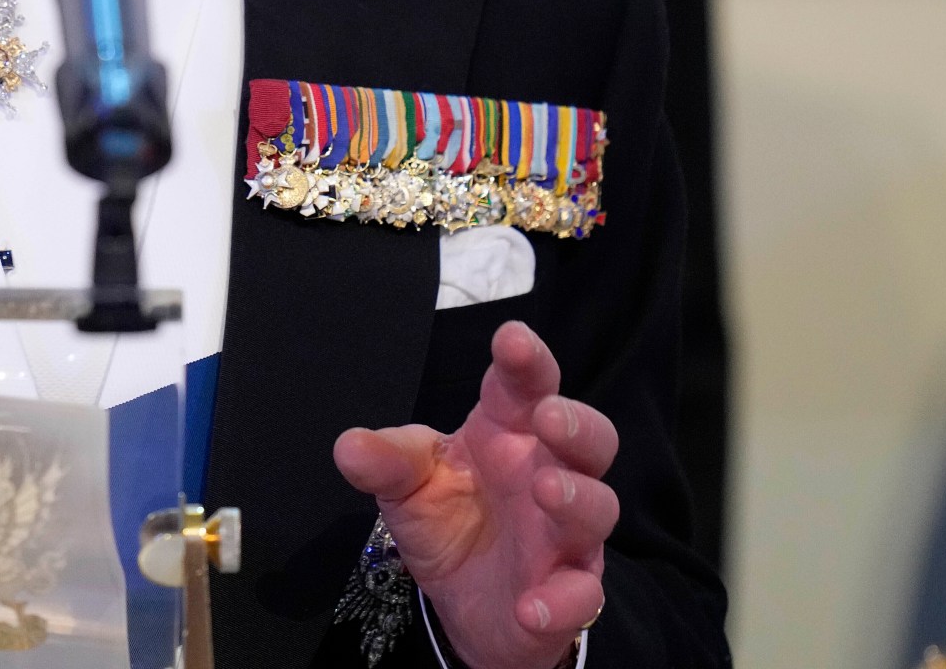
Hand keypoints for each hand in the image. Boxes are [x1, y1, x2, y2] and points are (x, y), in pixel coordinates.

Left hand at [333, 320, 615, 668]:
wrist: (464, 606)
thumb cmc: (448, 521)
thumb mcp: (406, 487)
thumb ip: (387, 462)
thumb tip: (349, 446)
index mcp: (508, 434)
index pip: (525, 388)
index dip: (526, 362)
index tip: (512, 338)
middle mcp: (548, 474)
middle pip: (588, 440)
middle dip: (576, 423)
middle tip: (549, 417)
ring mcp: (566, 535)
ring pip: (596, 508)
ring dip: (577, 497)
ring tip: (546, 489)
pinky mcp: (569, 591)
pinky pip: (581, 595)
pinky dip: (560, 601)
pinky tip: (530, 606)